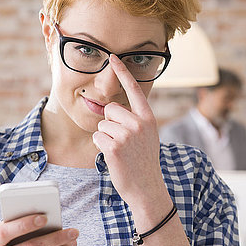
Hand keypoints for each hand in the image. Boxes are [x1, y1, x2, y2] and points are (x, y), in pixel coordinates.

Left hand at [92, 54, 166, 205]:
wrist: (146, 188)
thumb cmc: (144, 163)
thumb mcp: (147, 137)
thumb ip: (136, 122)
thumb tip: (113, 111)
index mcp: (148, 118)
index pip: (134, 90)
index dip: (123, 73)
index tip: (113, 57)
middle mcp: (139, 124)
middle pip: (111, 109)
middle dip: (110, 123)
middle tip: (122, 141)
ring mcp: (127, 135)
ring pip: (102, 125)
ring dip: (105, 138)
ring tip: (120, 151)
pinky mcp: (114, 147)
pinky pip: (97, 137)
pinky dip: (101, 147)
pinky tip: (113, 157)